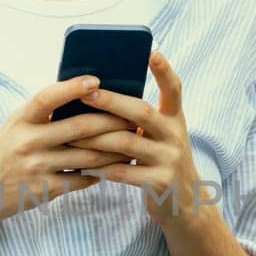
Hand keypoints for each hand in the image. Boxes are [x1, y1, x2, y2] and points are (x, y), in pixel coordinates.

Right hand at [0, 75, 132, 218]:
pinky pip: (82, 178)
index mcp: (21, 120)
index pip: (47, 97)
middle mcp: (28, 142)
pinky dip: (101, 172)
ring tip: (132, 141)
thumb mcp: (17, 125)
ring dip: (114, 149)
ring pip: (87, 155)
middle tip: (133, 116)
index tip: (96, 80)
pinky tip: (115, 165)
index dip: (72, 87)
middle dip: (111, 121)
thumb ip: (44, 112)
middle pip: (79, 127)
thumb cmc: (7, 149)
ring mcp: (37, 167)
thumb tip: (85, 91)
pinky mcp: (45, 190)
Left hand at [68, 52, 209, 225]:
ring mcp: (169, 160)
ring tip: (71, 135)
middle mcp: (175, 136)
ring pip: (126, 142)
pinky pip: (124, 172)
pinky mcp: (160, 183)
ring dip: (95, 138)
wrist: (185, 204)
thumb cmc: (161, 162)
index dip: (164, 71)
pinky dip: (101, 168)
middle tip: (85, 93)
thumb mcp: (161, 137)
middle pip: (142, 112)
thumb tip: (100, 97)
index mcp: (175, 120)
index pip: (174, 89)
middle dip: (111, 101)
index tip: (152, 52)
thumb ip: (142, 120)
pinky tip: (83, 166)